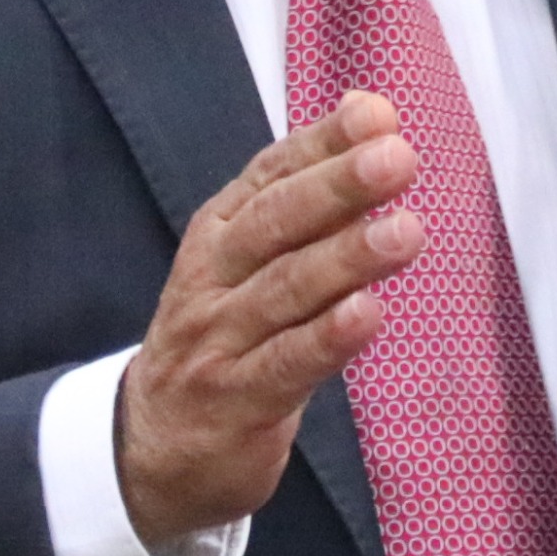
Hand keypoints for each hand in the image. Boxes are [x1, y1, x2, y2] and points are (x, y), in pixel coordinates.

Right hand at [114, 90, 424, 542]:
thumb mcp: (252, 261)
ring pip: (284, 290)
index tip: (378, 115)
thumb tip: (370, 110)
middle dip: (337, 187)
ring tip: (404, 231)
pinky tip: (369, 313)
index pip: (270, 175)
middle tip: (397, 158)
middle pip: (276, 224)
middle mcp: (212, 276)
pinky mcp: (235, 402)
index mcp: (220, 232)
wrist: (152, 445)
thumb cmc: (225, 336)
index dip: (322, 143)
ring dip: (346, 258)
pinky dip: (327, 338)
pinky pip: (284, 365)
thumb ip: (309, 195)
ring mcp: (218, 340)